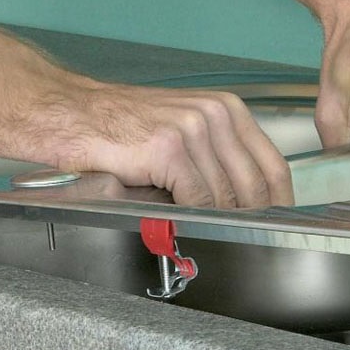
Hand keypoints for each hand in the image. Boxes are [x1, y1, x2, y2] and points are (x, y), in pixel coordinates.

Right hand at [50, 83, 293, 207]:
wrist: (70, 114)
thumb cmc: (123, 128)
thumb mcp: (184, 131)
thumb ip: (218, 158)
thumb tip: (250, 203)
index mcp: (228, 109)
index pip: (273, 165)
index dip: (280, 201)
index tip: (279, 224)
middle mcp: (217, 114)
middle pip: (254, 185)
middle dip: (250, 218)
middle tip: (245, 240)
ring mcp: (194, 129)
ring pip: (225, 196)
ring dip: (217, 220)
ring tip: (207, 231)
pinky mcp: (169, 149)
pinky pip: (196, 199)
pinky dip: (193, 217)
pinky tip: (182, 219)